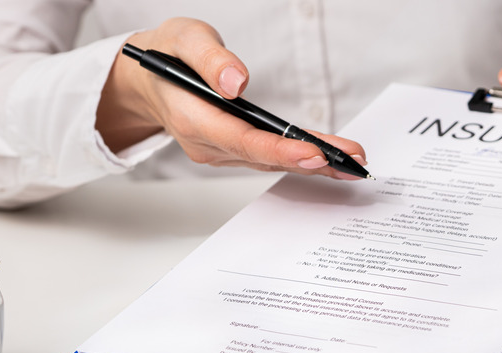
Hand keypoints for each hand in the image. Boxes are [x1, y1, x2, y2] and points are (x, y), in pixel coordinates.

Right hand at [96, 18, 365, 179]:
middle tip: (351, 163)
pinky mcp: (234, 151)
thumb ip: (208, 59)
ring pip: (270, 162)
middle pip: (264, 157)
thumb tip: (236, 84)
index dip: (280, 150)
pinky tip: (331, 160)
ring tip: (352, 163)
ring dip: (313, 164)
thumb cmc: (167, 56)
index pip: (242, 140)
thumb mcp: (183, 39)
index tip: (315, 153)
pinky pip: (269, 159)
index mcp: (193, 119)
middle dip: (310, 161)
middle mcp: (208, 145)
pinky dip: (300, 160)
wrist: (149, 79)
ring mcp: (221, 152)